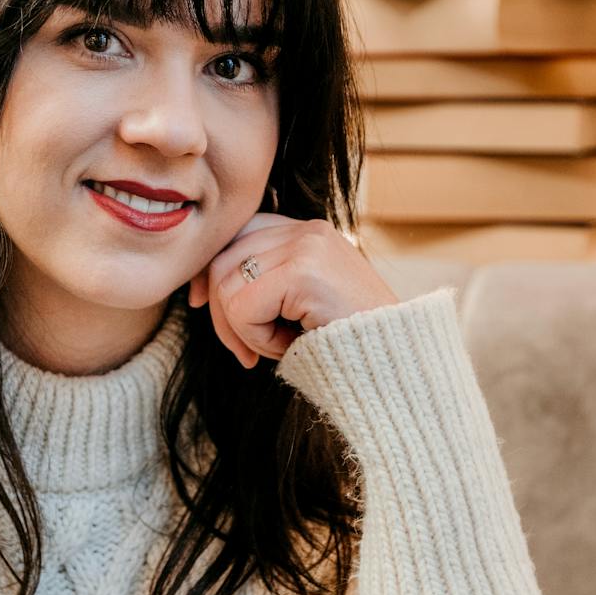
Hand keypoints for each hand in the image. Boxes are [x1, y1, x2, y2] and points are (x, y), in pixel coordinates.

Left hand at [188, 213, 398, 367]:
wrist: (397, 364)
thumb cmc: (348, 344)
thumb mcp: (299, 306)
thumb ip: (263, 286)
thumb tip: (198, 291)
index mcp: (308, 232)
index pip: (237, 234)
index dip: (210, 271)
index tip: (198, 303)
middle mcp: (307, 230)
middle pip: (222, 260)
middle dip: (219, 313)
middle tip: (245, 354)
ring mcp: (306, 247)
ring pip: (226, 287)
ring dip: (244, 331)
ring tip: (281, 346)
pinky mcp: (304, 272)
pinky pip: (243, 307)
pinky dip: (256, 338)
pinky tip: (289, 346)